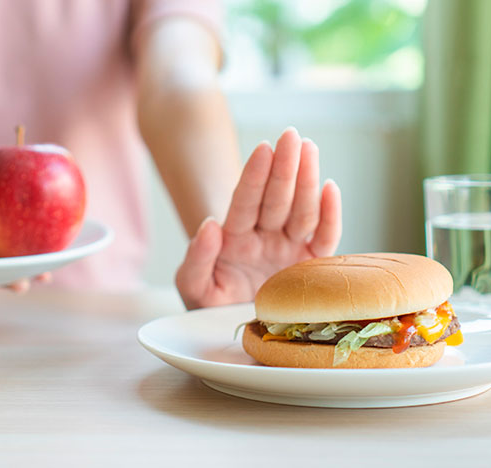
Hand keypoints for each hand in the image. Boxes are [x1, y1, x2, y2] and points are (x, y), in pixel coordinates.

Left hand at [176, 128, 341, 309]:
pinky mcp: (311, 264)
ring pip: (300, 210)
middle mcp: (264, 236)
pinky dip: (330, 215)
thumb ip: (195, 260)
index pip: (245, 202)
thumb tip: (210, 225)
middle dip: (283, 168)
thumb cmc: (211, 301)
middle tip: (291, 136)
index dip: (254, 177)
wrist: (235, 324)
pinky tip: (331, 187)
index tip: (263, 149)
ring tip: (309, 148)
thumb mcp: (192, 286)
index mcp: (235, 238)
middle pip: (276, 199)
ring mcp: (288, 247)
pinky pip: (324, 238)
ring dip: (306, 180)